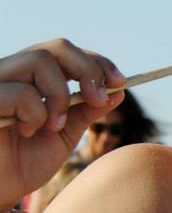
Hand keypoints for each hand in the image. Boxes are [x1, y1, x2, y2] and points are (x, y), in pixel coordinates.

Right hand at [0, 39, 124, 206]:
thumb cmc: (22, 165)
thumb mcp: (63, 135)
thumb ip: (87, 111)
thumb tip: (119, 90)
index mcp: (30, 79)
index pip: (66, 53)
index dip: (96, 62)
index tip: (121, 82)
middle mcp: (11, 74)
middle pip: (57, 47)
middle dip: (87, 70)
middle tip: (97, 99)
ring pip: (39, 60)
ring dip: (60, 95)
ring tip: (54, 125)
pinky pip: (21, 92)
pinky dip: (36, 113)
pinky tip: (27, 132)